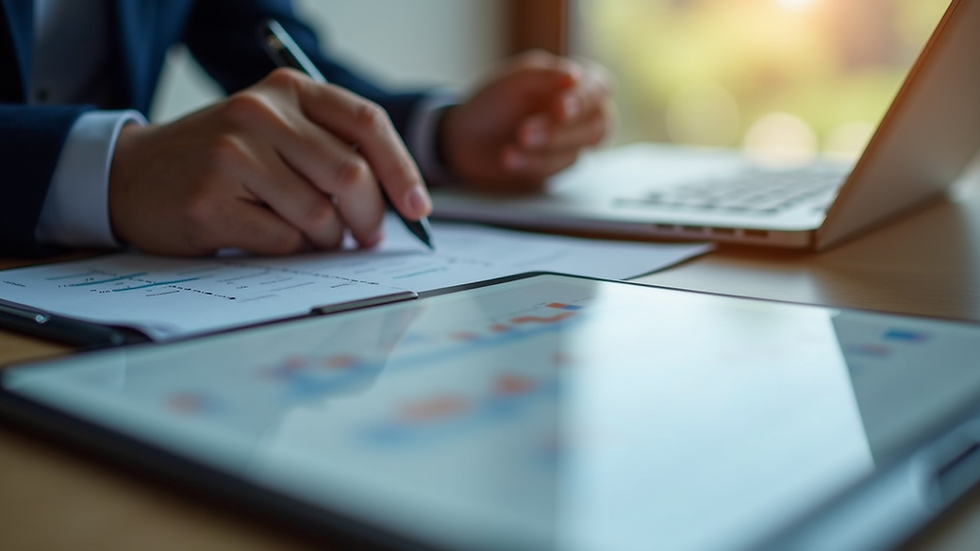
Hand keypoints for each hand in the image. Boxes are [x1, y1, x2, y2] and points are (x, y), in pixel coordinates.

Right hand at [109, 68, 430, 255]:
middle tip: (368, 238)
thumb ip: (333, 151)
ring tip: (307, 235)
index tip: (418, 209)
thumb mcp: (275, 133)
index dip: (402, 170)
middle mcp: (260, 113)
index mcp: (287, 90)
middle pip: (351, 176)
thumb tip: (400, 202)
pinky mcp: (211, 200)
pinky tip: (266, 236)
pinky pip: (284, 240)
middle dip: (371, 219)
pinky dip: (289, 250)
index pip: (367, 124)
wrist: (132, 176)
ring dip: (327, 240)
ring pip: (321, 216)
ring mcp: (233, 155)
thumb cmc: (221, 161)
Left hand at [440, 51, 612, 190]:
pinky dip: (531, 165)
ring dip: (542, 151)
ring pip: (577, 152)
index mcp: (574, 82)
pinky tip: (509, 158)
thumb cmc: (492, 103)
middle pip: (595, 126)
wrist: (464, 139)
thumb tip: (577, 76)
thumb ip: (545, 76)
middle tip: (524, 133)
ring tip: (509, 149)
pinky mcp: (557, 168)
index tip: (559, 109)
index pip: (598, 89)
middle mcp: (580, 113)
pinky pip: (557, 172)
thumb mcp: (514, 80)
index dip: (583, 100)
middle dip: (558, 132)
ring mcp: (570, 143)